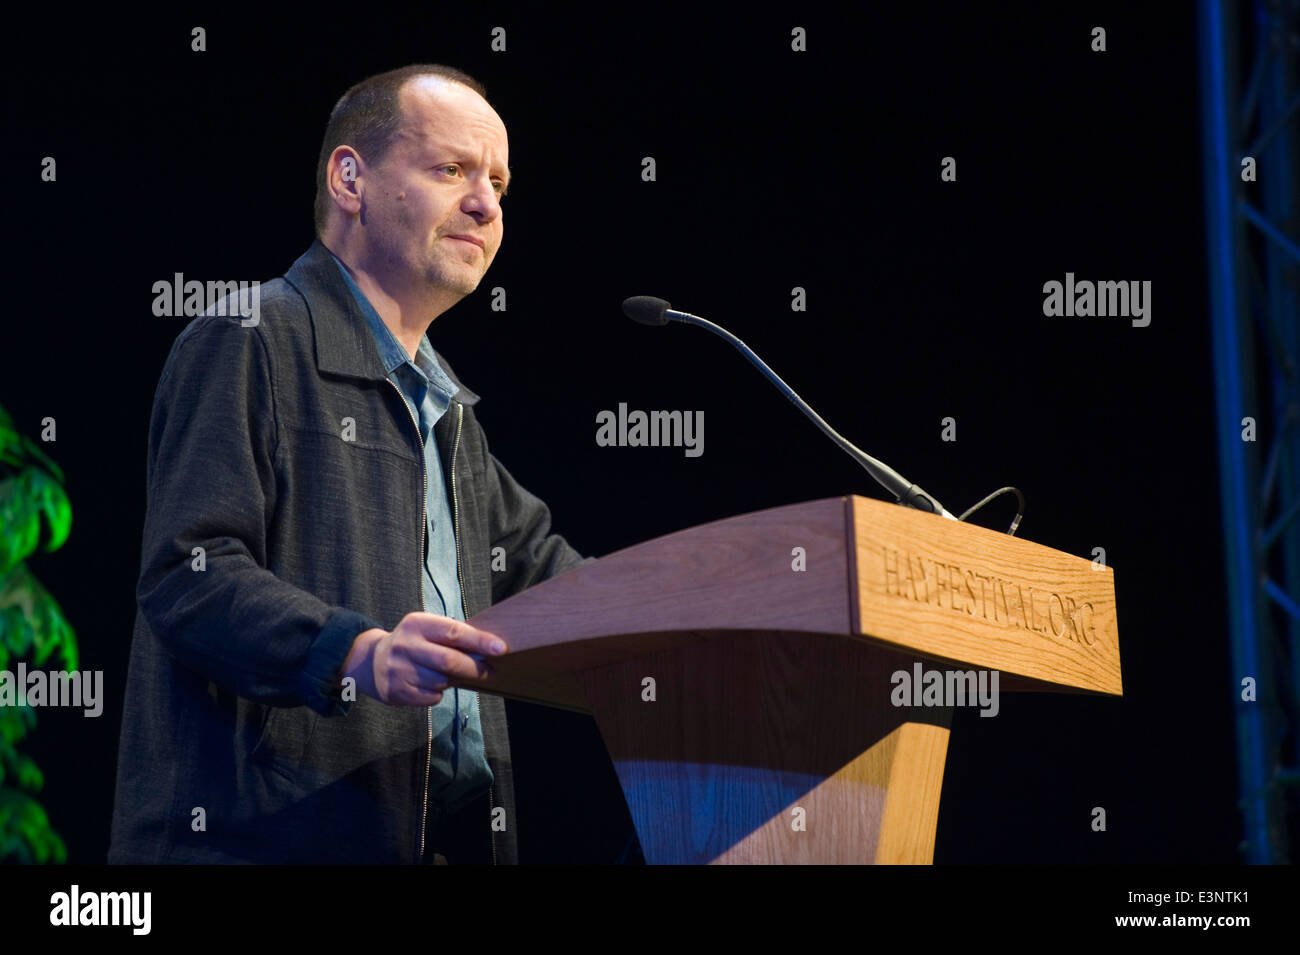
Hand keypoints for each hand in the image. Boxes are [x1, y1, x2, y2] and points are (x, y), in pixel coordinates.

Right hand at [342, 613, 507, 705]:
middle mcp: (406, 646)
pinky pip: (432, 697)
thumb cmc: (413, 643)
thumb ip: (452, 635)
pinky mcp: (398, 692)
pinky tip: (430, 684)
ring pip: (442, 681)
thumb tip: (489, 647)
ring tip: (450, 674)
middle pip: (449, 661)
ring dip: (454, 680)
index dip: (479, 641)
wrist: (372, 662)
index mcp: (416, 625)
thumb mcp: (426, 629)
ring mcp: (400, 671)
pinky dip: (439, 693)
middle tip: (490, 671)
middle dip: (475, 668)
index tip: (501, 648)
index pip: (453, 632)